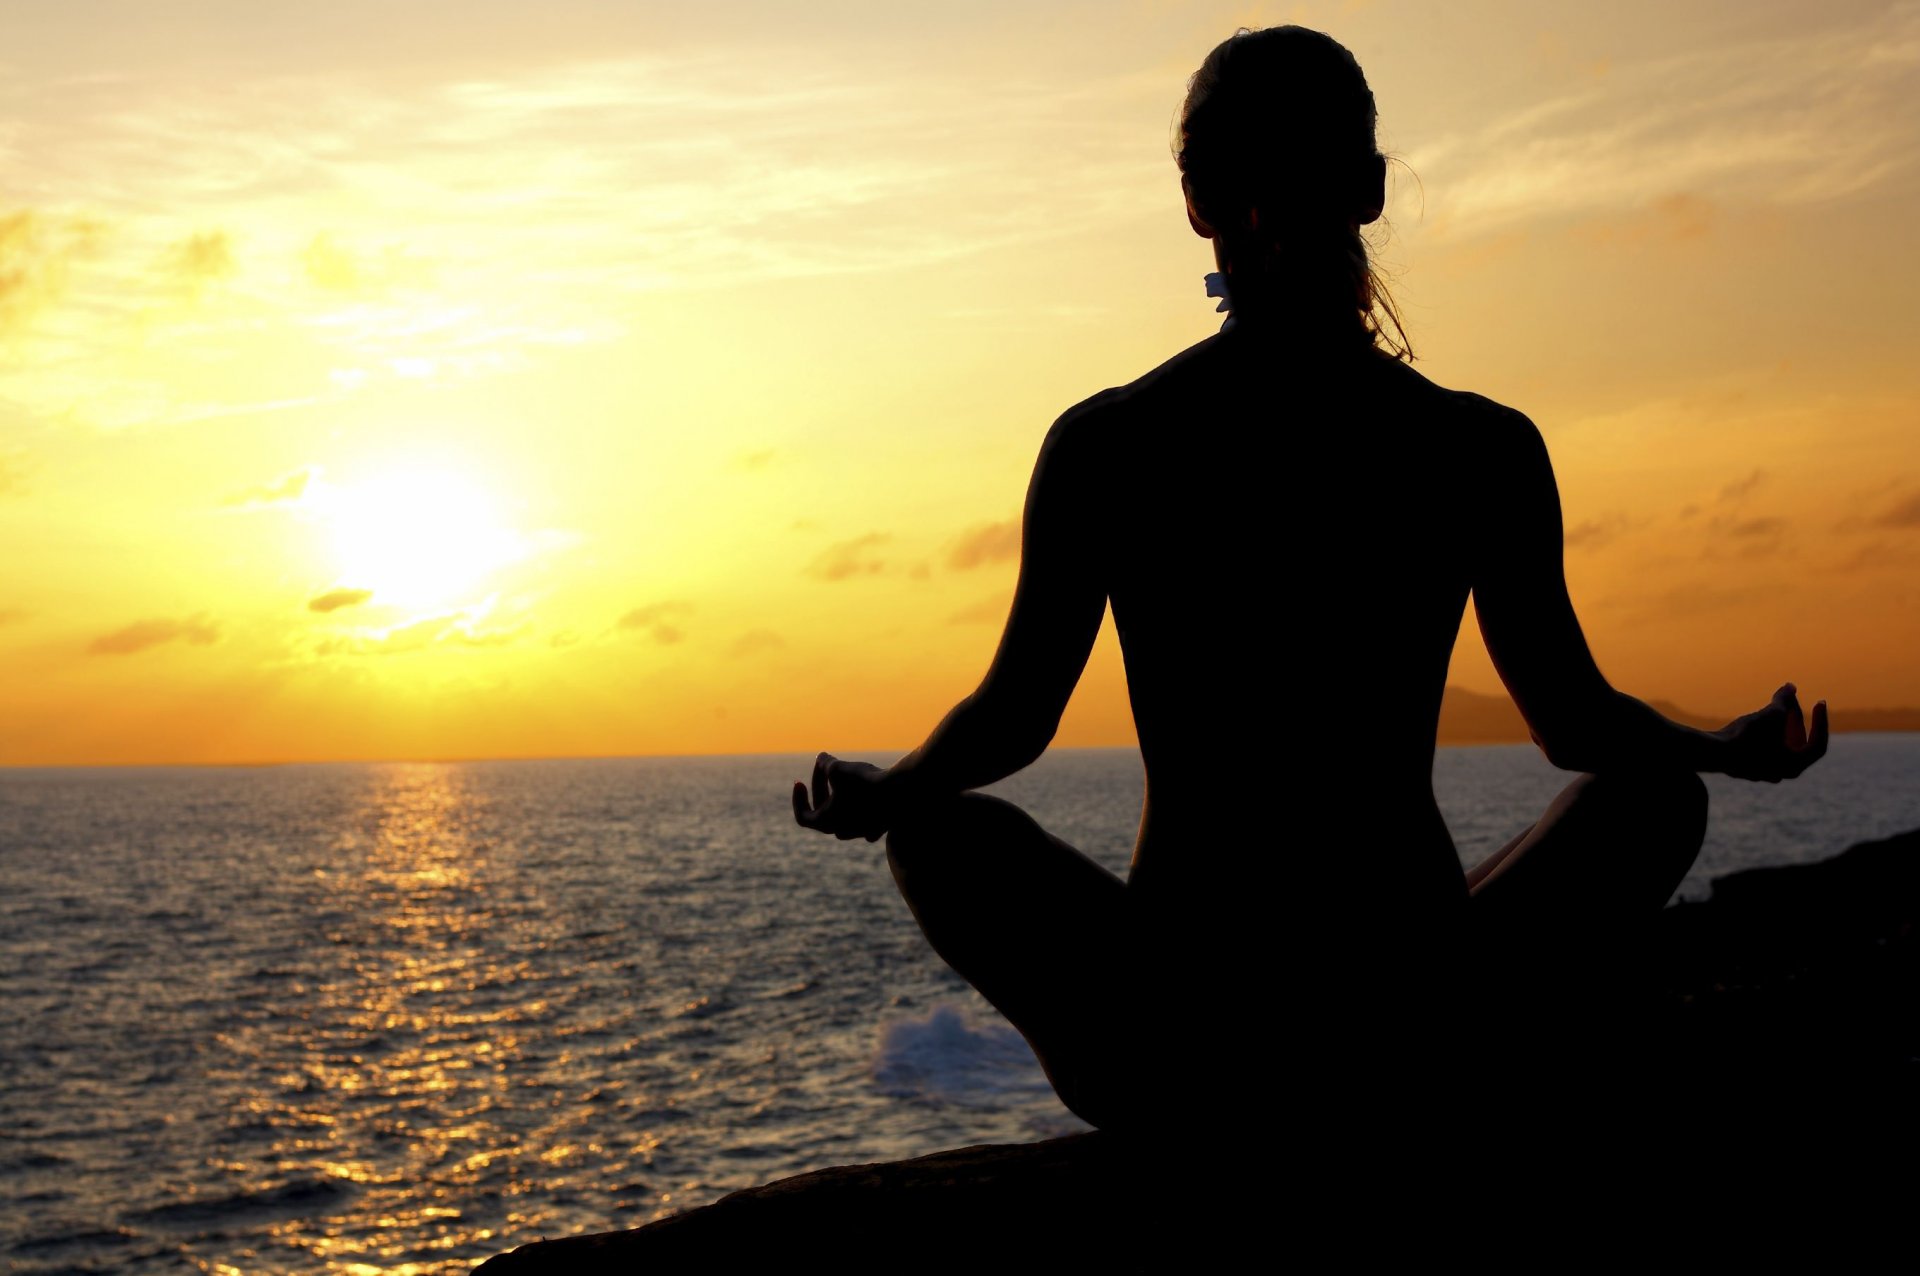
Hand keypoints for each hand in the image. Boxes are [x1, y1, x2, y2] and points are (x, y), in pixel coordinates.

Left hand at [792, 752, 893, 841]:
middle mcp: (843, 831)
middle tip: (826, 767)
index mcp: (827, 823)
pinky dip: (860, 803)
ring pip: (845, 814)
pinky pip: (864, 816)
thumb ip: (825, 764)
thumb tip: (822, 758)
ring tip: (846, 773)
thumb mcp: (838, 768)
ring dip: (840, 794)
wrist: (902, 792)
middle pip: (824, 811)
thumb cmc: (865, 782)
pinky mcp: (880, 825)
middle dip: (822, 786)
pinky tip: (863, 788)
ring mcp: (863, 831)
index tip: (799, 782)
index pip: (803, 816)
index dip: (798, 798)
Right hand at [1714, 683, 1828, 782]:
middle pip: (1796, 742)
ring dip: (1779, 727)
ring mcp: (1763, 773)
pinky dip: (1764, 735)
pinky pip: (1763, 750)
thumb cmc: (1748, 736)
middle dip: (1795, 719)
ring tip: (1771, 709)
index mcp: (1795, 765)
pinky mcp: (1747, 769)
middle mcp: (1782, 773)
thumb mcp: (1771, 714)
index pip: (1818, 742)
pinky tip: (1755, 721)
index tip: (1819, 702)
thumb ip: (1784, 700)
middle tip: (1789, 700)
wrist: (1713, 753)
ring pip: (1778, 747)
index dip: (1822, 721)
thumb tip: (1791, 686)